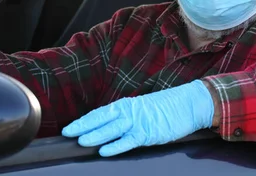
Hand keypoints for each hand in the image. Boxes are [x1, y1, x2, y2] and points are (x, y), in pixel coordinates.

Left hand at [62, 80, 213, 156]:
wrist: (187, 104)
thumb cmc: (165, 108)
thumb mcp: (142, 110)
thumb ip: (126, 118)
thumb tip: (108, 128)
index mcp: (126, 105)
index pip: (100, 113)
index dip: (84, 121)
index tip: (69, 128)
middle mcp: (129, 112)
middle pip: (101, 119)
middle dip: (83, 127)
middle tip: (67, 133)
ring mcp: (138, 122)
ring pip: (112, 129)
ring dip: (95, 135)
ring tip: (81, 141)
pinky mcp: (148, 132)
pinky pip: (129, 140)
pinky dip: (116, 146)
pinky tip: (104, 151)